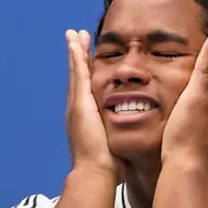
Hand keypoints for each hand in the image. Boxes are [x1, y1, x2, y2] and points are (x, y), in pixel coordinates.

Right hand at [65, 29, 123, 182]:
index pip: (87, 89)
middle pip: (78, 77)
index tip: (87, 57)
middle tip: (75, 37)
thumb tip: (133, 140)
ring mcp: (77, 105)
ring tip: (74, 34)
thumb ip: (122, 139)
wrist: (96, 173)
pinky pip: (78, 75)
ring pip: (76, 72)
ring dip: (75, 52)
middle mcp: (78, 109)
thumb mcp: (117, 146)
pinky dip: (75, 58)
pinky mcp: (79, 103)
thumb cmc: (109, 166)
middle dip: (77, 57)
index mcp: (87, 118)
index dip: (86, 73)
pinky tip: (75, 43)